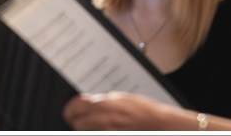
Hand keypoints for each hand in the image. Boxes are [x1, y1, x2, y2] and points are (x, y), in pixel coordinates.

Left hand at [63, 92, 186, 130]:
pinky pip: (96, 134)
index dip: (71, 109)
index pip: (74, 106)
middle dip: (76, 121)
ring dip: (86, 129)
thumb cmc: (144, 110)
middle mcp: (102, 119)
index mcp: (104, 104)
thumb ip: (102, 100)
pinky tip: (103, 130)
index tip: (71, 112)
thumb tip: (89, 102)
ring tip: (94, 126)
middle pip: (75, 122)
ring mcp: (106, 131)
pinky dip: (96, 131)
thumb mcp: (121, 98)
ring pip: (84, 131)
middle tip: (80, 121)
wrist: (159, 124)